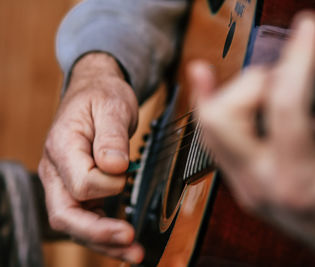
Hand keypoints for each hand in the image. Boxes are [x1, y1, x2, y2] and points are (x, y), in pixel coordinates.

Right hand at [38, 53, 143, 262]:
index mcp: (62, 146)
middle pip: (66, 214)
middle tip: (129, 240)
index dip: (108, 184)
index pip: (80, 183)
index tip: (127, 171)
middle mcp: (57, 170)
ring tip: (134, 254)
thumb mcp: (112, 106)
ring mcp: (65, 182)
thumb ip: (111, 137)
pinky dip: (104, 233)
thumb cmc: (102, 96)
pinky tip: (124, 242)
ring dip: (103, 242)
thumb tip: (115, 168)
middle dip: (98, 232)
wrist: (95, 92)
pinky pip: (86, 217)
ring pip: (75, 223)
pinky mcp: (79, 189)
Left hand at [189, 12, 314, 266]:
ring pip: (211, 123)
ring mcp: (243, 182)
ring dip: (237, 90)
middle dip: (256, 82)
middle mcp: (259, 184)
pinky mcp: (240, 175)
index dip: (298, 61)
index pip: (286, 111)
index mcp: (300, 186)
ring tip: (275, 82)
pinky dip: (209, 101)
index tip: (309, 29)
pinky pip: (212, 134)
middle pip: (225, 118)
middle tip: (292, 75)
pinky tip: (204, 77)